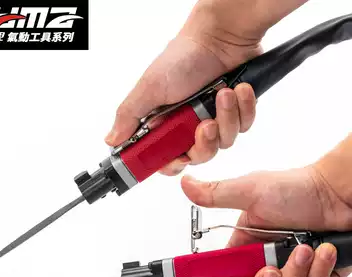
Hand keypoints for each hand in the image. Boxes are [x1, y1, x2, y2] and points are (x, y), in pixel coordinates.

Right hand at [105, 0, 264, 174]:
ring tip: (223, 93)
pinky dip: (243, 109)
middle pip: (198, 156)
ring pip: (223, 143)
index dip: (172, 164)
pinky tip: (238, 89)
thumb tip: (111, 139)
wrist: (220, 35)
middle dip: (204, 144)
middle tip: (206, 124)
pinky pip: (243, 126)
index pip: (165, 158)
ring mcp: (213, 120)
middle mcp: (188, 126)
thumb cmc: (183, 58)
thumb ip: (130, 116)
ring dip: (226, 119)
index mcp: (165, 124)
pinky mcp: (235, 114)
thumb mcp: (150, 88)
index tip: (178, 159)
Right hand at [181, 160, 351, 276]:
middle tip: (270, 271)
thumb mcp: (251, 191)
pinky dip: (319, 272)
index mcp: (245, 243)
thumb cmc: (295, 188)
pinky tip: (324, 251)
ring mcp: (291, 268)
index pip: (225, 273)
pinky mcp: (316, 275)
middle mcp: (265, 259)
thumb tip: (185, 184)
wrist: (337, 191)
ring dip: (295, 274)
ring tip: (305, 249)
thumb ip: (215, 194)